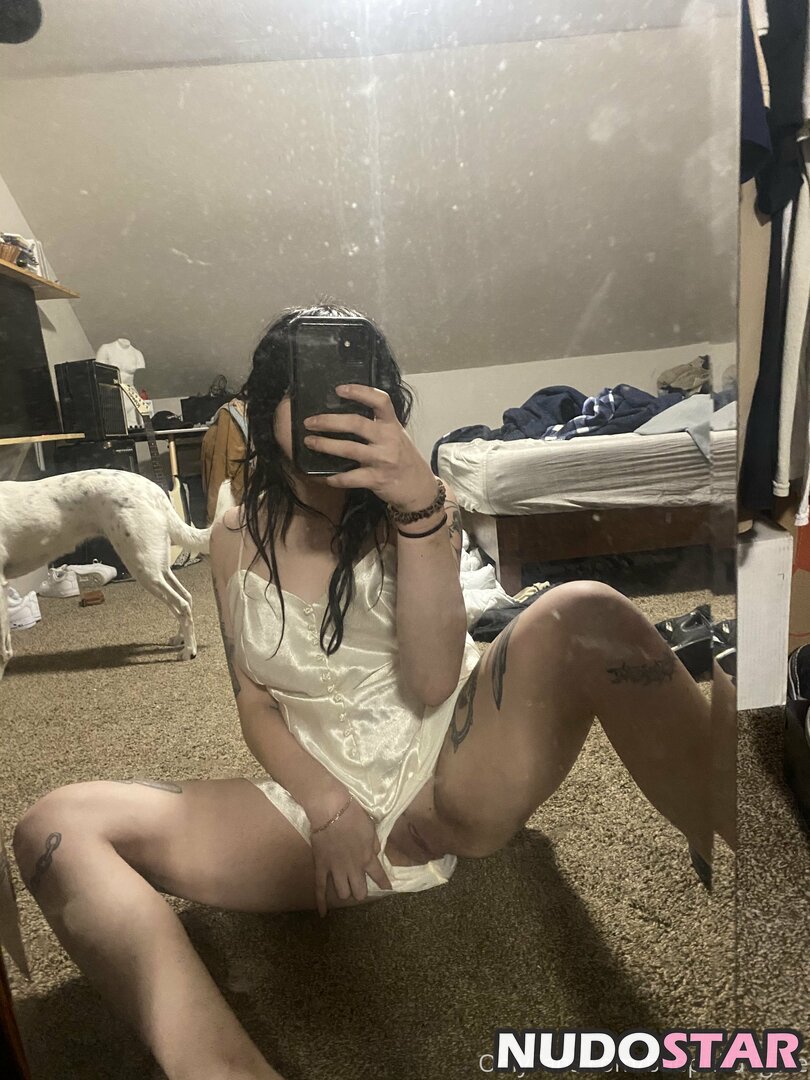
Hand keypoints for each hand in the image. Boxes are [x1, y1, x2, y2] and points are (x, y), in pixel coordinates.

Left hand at [303, 385, 437, 510]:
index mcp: (392, 425)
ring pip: (348, 449)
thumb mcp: (397, 436)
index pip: (380, 401)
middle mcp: (388, 439)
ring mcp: (383, 460)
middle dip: (328, 421)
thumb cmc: (404, 459)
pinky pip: (350, 477)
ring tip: (309, 442)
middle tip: (310, 422)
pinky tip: (324, 477)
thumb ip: (378, 426)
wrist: (420, 489)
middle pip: (356, 423)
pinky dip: (334, 478)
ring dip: (325, 445)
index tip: (339, 389)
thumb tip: (345, 417)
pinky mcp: (377, 479)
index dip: (359, 392)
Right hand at [309, 795, 391, 915]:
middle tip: (359, 884)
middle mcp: (353, 868)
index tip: (388, 888)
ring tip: (345, 885)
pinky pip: (320, 888)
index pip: (379, 876)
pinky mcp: (321, 867)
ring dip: (345, 890)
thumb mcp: (371, 828)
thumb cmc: (353, 815)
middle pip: (359, 893)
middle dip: (360, 891)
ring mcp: (336, 870)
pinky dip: (321, 902)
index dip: (384, 883)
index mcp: (367, 858)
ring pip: (342, 893)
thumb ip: (374, 844)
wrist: (331, 810)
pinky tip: (323, 914)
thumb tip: (375, 853)